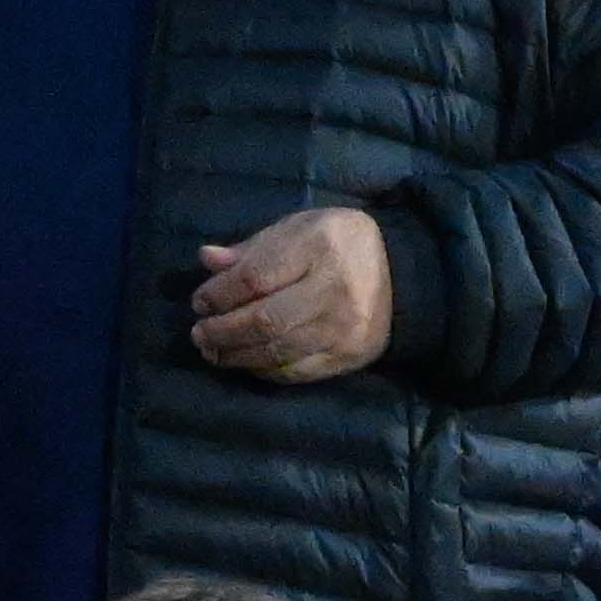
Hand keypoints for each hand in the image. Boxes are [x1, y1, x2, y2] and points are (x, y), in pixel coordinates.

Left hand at [186, 205, 396, 385]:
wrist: (402, 273)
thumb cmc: (335, 244)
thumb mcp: (295, 229)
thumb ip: (252, 248)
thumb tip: (207, 259)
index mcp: (318, 247)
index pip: (255, 278)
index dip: (219, 294)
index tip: (199, 302)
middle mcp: (334, 290)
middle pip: (266, 320)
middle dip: (223, 331)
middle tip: (198, 333)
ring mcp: (345, 327)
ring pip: (279, 350)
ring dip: (237, 355)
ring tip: (214, 351)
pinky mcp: (350, 355)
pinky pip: (298, 371)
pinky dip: (266, 370)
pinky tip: (247, 362)